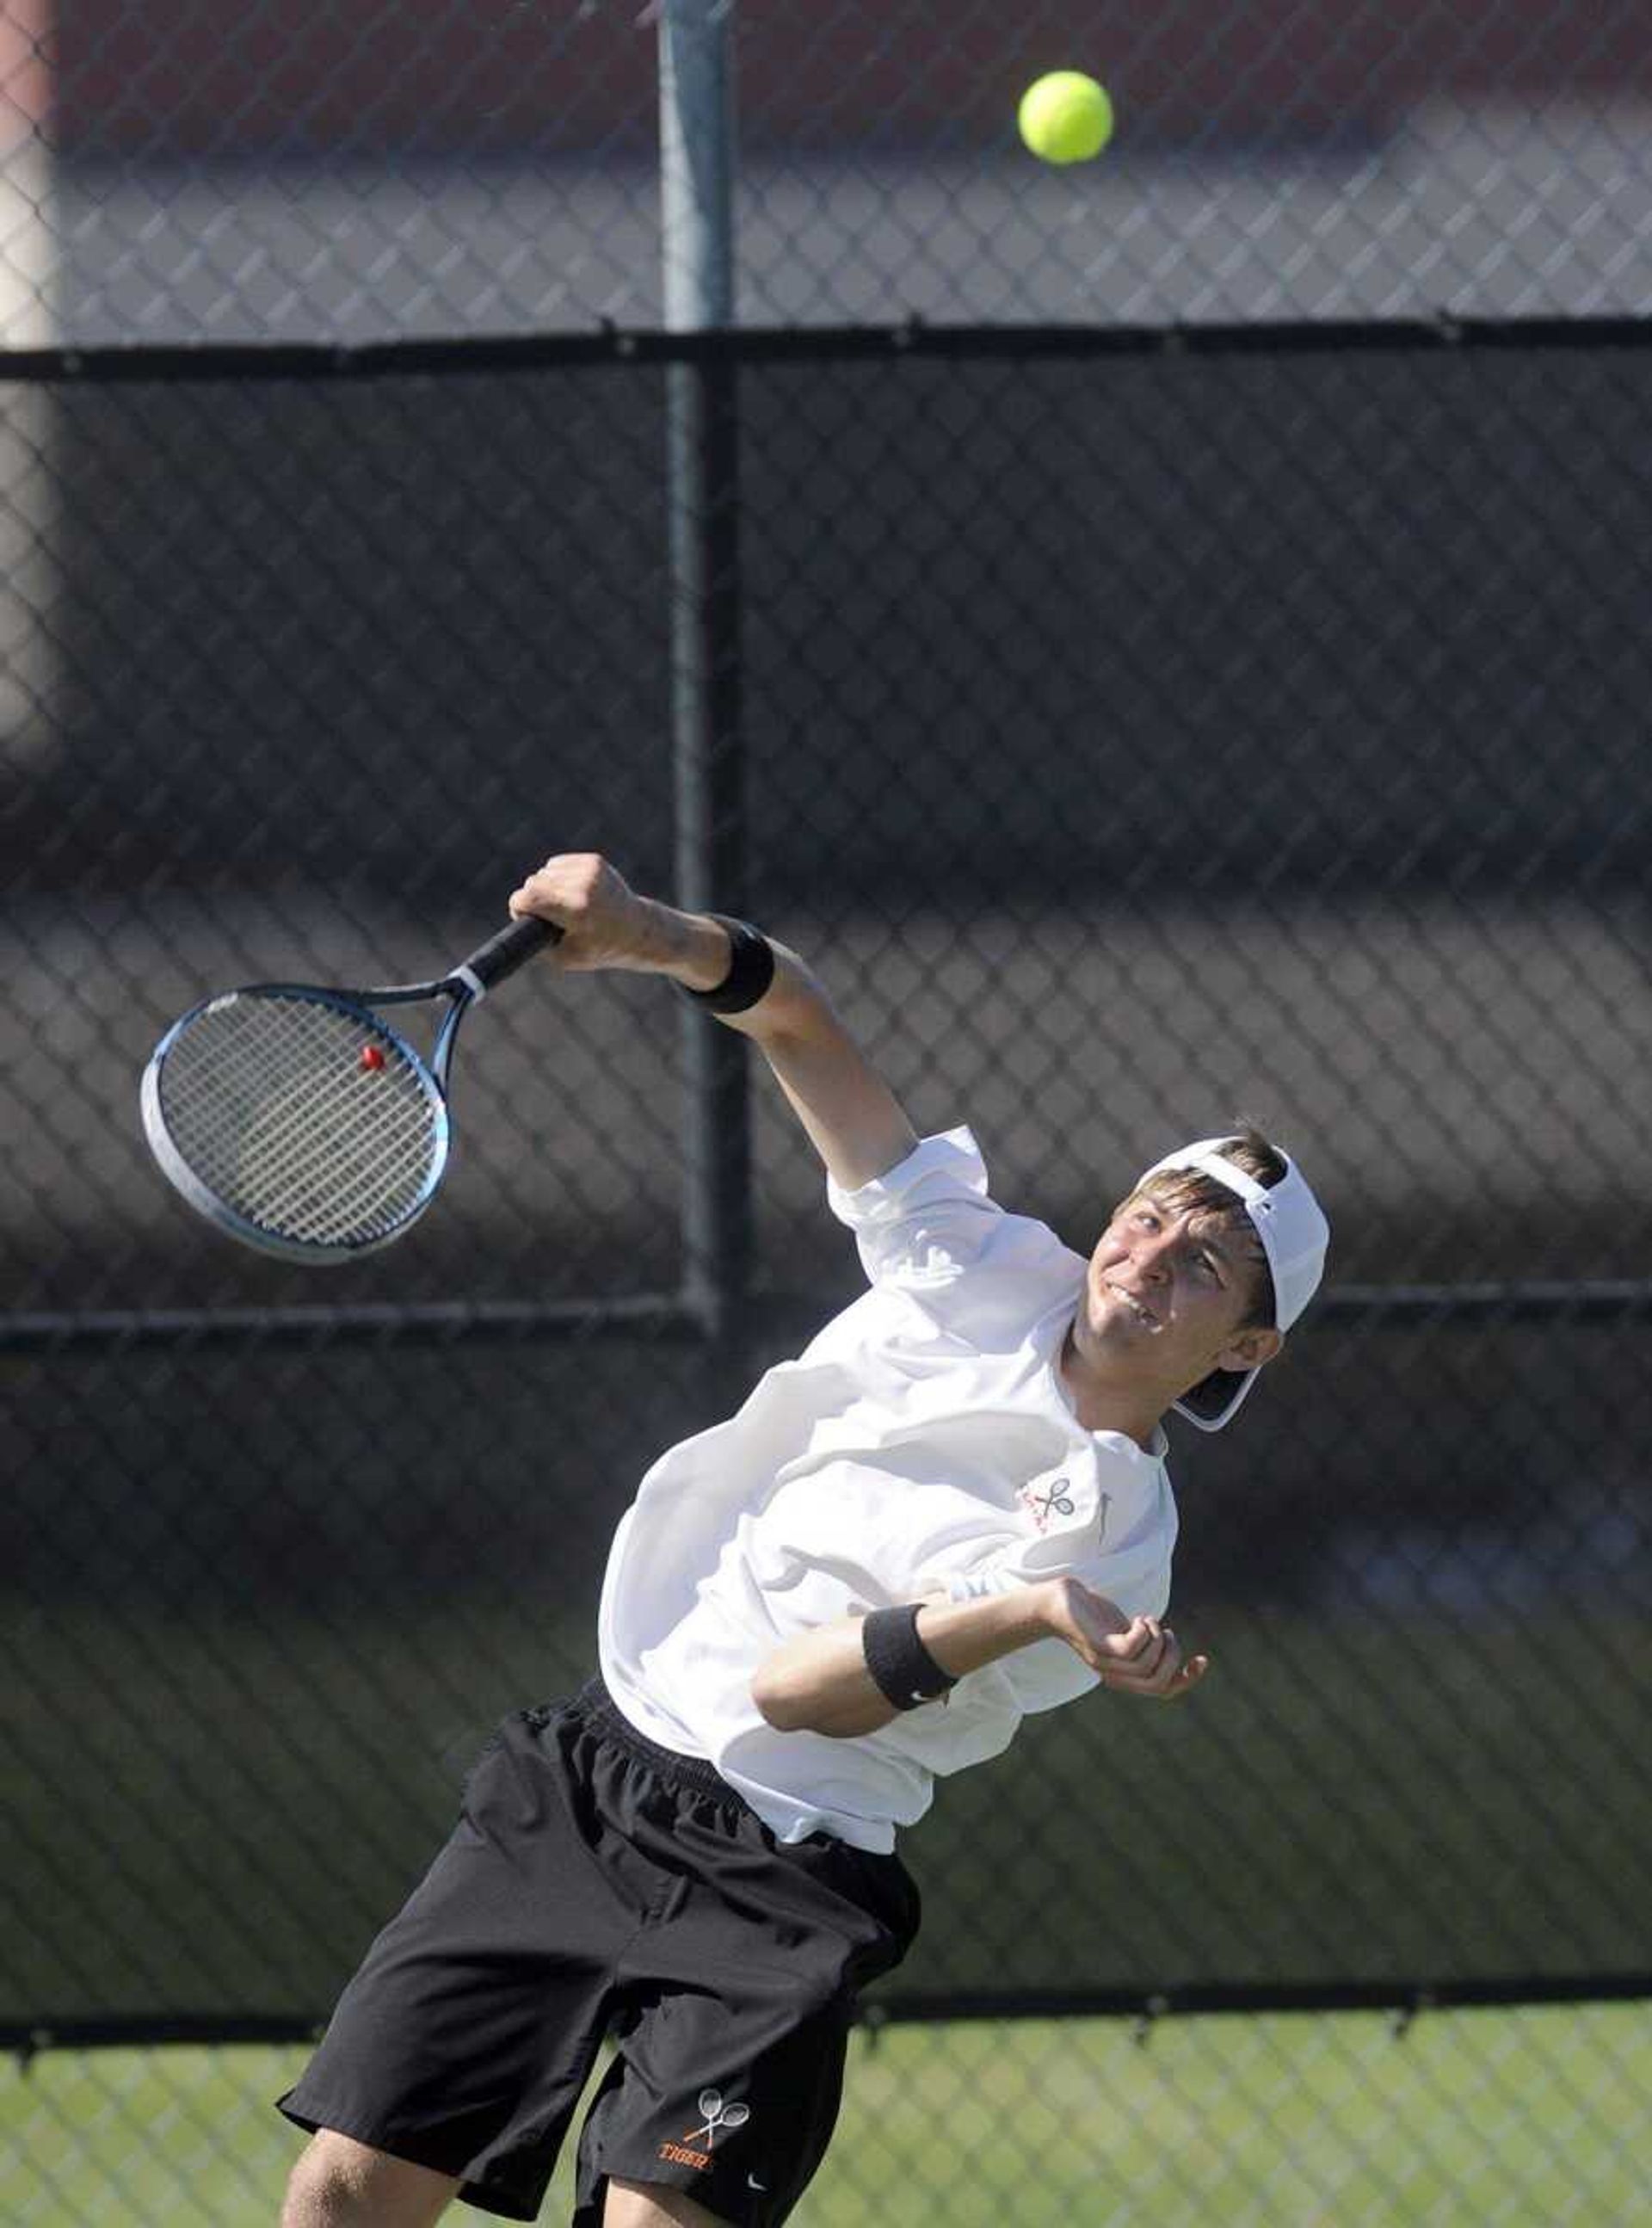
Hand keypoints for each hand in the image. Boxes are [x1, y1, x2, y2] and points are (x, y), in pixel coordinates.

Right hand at [507, 853, 653, 972]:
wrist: (637, 929)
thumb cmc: (598, 947)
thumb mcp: (564, 956)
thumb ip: (535, 939)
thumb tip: (517, 913)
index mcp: (576, 911)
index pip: (526, 897)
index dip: (518, 907)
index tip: (522, 915)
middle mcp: (583, 887)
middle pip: (532, 883)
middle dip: (532, 898)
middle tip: (546, 915)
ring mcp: (590, 871)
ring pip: (544, 872)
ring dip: (546, 887)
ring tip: (563, 905)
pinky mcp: (594, 861)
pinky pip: (557, 864)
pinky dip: (558, 877)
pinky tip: (572, 892)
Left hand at [1041, 1575, 1209, 1701]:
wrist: (1059, 1603)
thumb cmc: (1095, 1617)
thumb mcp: (1126, 1632)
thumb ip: (1146, 1644)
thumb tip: (1172, 1648)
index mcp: (1126, 1676)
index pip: (1164, 1691)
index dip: (1188, 1679)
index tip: (1203, 1659)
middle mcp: (1116, 1676)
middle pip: (1160, 1682)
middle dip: (1173, 1654)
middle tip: (1164, 1630)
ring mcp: (1106, 1663)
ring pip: (1148, 1665)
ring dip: (1156, 1637)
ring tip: (1146, 1620)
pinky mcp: (1098, 1647)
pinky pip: (1132, 1649)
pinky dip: (1143, 1631)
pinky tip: (1136, 1619)